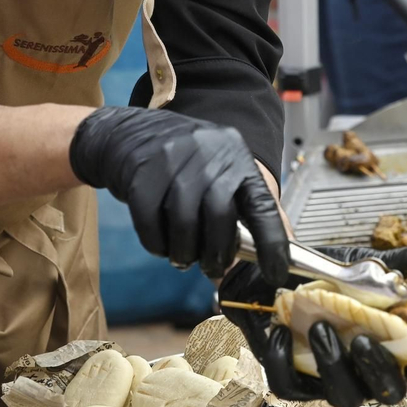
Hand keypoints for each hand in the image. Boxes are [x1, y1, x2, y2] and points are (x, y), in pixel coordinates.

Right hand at [69, 107, 289, 285]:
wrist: (130, 132)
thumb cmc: (181, 162)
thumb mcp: (219, 172)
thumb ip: (246, 209)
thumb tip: (276, 252)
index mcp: (236, 156)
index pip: (262, 205)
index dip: (272, 244)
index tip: (275, 274)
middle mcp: (208, 152)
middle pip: (220, 215)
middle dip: (216, 253)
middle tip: (210, 266)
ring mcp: (173, 158)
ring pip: (184, 222)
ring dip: (183, 252)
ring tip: (182, 256)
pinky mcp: (142, 169)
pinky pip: (150, 221)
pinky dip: (156, 243)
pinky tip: (160, 243)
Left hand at [220, 243, 406, 406]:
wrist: (270, 275)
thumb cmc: (323, 276)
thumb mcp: (358, 264)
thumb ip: (393, 264)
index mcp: (390, 342)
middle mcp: (366, 365)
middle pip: (387, 390)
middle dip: (378, 369)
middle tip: (363, 340)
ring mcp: (331, 376)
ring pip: (344, 395)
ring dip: (334, 365)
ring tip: (320, 329)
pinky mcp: (294, 378)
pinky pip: (291, 386)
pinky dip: (285, 362)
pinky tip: (282, 335)